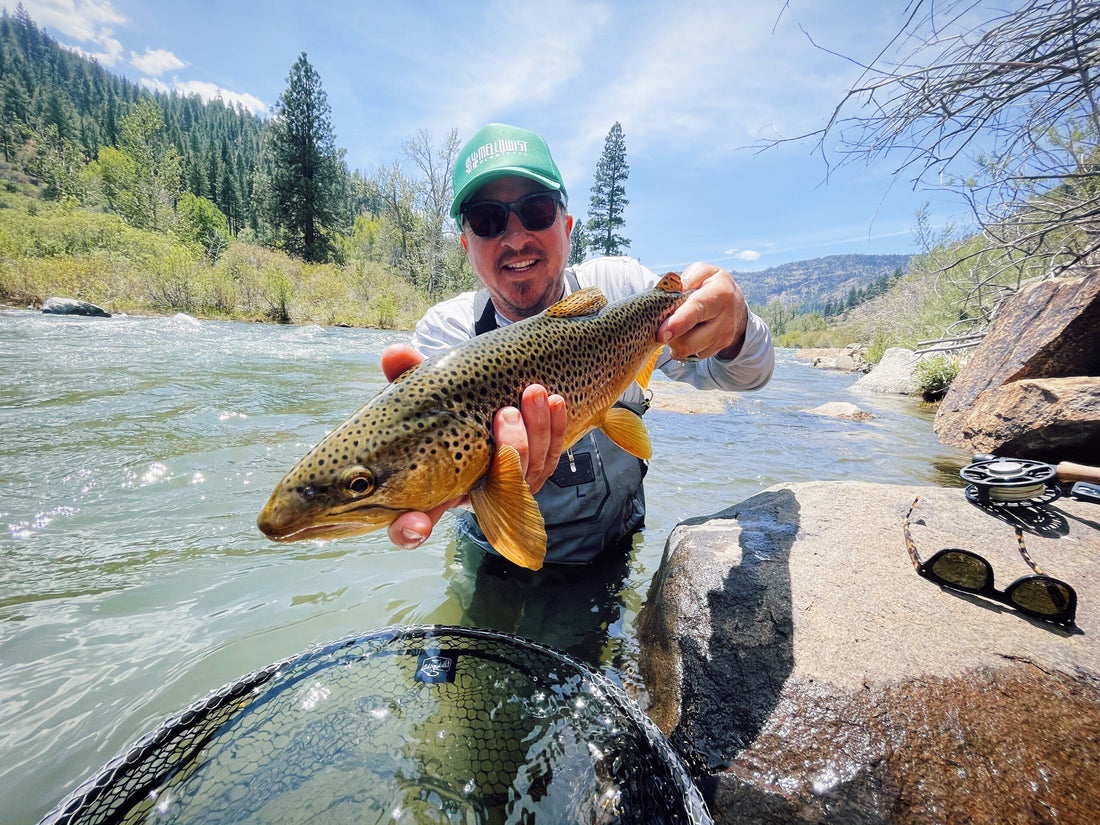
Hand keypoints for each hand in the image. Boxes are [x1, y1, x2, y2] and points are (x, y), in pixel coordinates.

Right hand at [380, 344, 566, 549]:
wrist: (487, 397)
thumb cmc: (445, 403)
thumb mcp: (423, 388)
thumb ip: (406, 373)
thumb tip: (396, 354)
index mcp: (429, 487)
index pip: (411, 524)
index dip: (410, 530)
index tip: (416, 523)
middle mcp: (468, 494)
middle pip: (491, 494)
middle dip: (507, 452)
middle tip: (506, 413)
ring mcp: (505, 487)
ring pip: (528, 473)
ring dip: (535, 433)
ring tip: (533, 393)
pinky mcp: (532, 472)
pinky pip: (550, 458)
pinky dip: (555, 429)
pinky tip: (555, 402)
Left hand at [657, 262, 748, 361]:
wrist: (735, 305)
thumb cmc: (712, 286)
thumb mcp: (702, 273)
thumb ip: (686, 279)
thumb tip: (670, 294)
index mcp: (720, 292)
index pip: (697, 309)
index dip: (678, 322)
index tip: (663, 333)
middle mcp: (726, 318)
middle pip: (690, 341)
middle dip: (671, 337)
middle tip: (664, 326)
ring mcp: (723, 338)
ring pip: (688, 351)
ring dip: (675, 342)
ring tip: (679, 326)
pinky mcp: (717, 350)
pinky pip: (691, 355)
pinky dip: (684, 347)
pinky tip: (688, 333)